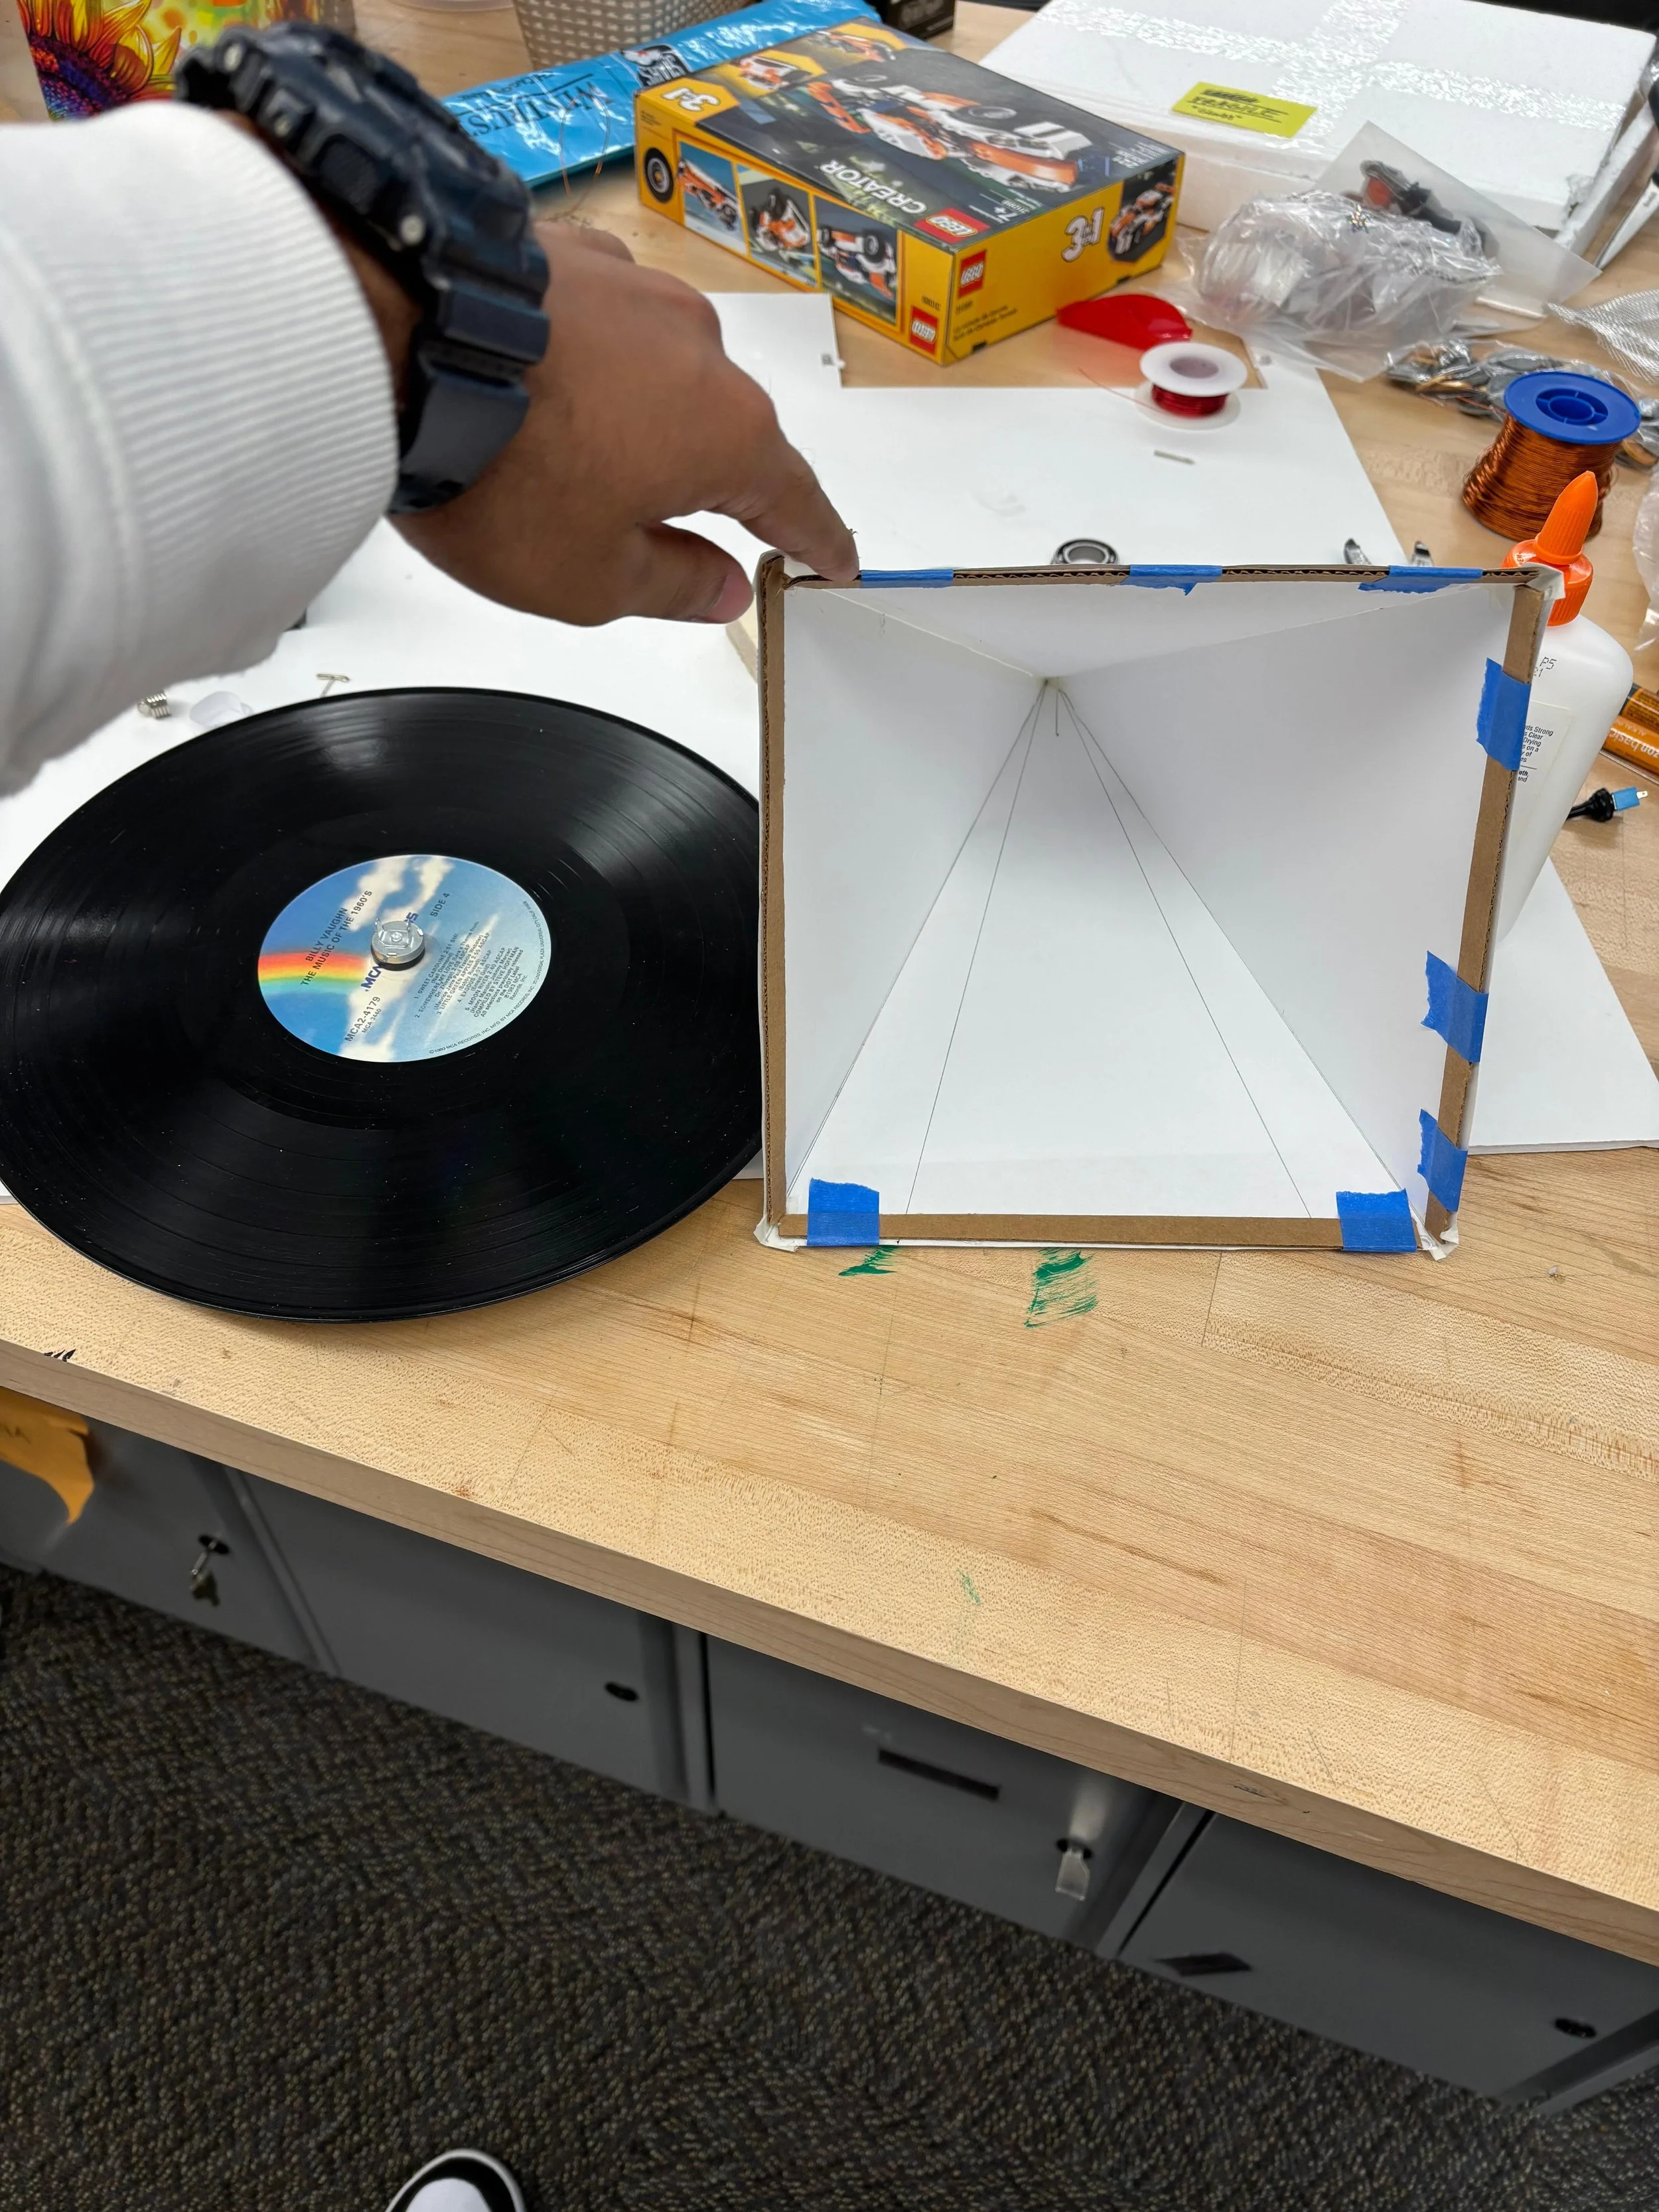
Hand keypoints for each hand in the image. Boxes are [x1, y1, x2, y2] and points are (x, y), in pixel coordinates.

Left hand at [389, 223, 856, 624]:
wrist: (393, 337)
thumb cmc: (500, 470)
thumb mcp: (592, 580)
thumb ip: (673, 585)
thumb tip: (721, 586)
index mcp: (726, 434)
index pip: (793, 500)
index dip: (815, 540)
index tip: (833, 560)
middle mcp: (697, 345)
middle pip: (721, 427)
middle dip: (701, 478)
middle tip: (665, 526)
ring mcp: (634, 286)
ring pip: (657, 368)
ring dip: (631, 414)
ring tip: (567, 457)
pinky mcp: (568, 250)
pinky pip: (598, 320)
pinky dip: (583, 360)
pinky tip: (536, 384)